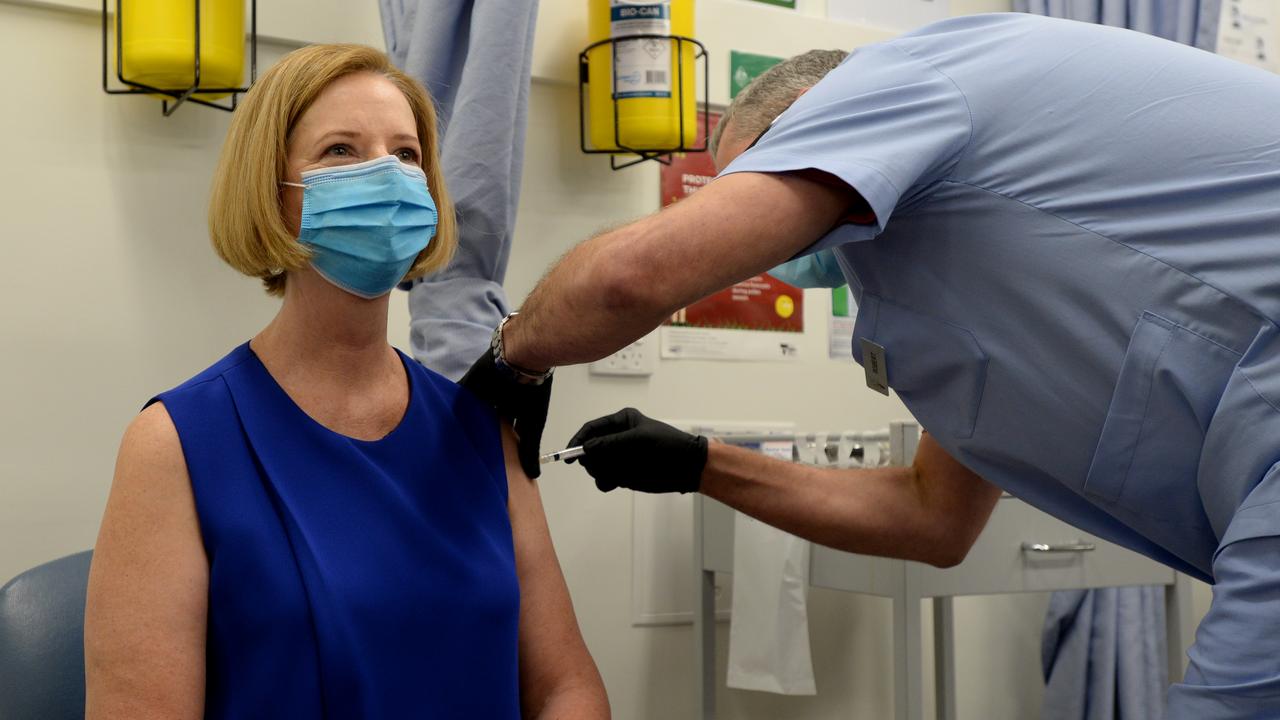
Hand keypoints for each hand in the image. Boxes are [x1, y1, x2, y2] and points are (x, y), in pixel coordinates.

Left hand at [459, 349, 552, 479]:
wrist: (522, 359)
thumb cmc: (531, 391)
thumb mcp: (532, 424)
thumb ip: (529, 449)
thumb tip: (534, 476)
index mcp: (514, 410)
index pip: (502, 433)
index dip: (496, 446)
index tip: (487, 464)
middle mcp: (497, 402)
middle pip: (483, 423)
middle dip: (476, 436)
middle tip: (462, 457)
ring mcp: (482, 393)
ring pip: (468, 411)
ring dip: (461, 422)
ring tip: (446, 445)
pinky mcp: (468, 384)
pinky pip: (454, 396)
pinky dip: (446, 405)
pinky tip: (434, 419)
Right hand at [567, 408, 707, 492]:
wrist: (687, 467)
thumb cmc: (669, 445)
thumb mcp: (640, 440)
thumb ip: (612, 443)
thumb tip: (587, 448)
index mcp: (621, 422)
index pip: (592, 429)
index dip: (578, 440)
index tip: (569, 454)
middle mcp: (617, 439)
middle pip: (590, 450)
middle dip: (591, 459)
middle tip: (598, 466)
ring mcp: (619, 457)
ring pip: (596, 466)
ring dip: (601, 471)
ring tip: (617, 473)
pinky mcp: (622, 474)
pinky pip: (605, 479)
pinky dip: (607, 481)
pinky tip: (618, 481)